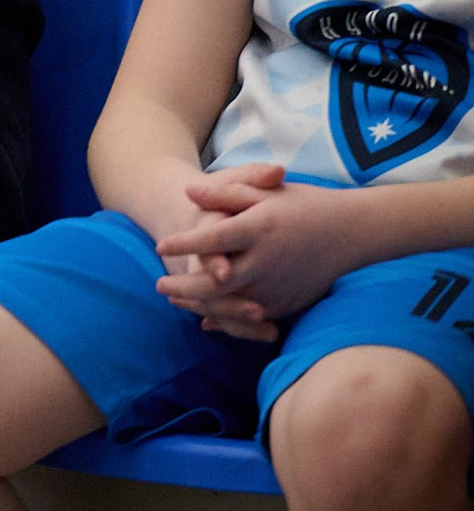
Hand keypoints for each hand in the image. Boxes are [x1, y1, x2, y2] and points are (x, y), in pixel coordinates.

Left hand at [154, 165, 358, 340]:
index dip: (185, 243)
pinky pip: (254, 318)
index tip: (160, 245)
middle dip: (185, 286)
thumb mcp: (264, 191)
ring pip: (232, 305)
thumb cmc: (302, 205)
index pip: (214, 238)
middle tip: (159, 286)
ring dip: (201, 305)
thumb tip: (188, 190)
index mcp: (260, 228)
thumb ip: (225, 193)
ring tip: (176, 300)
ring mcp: (280, 285)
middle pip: (218, 282)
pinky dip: (229, 320)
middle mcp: (268, 261)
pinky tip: (207, 317)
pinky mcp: (290, 302)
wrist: (350, 231)